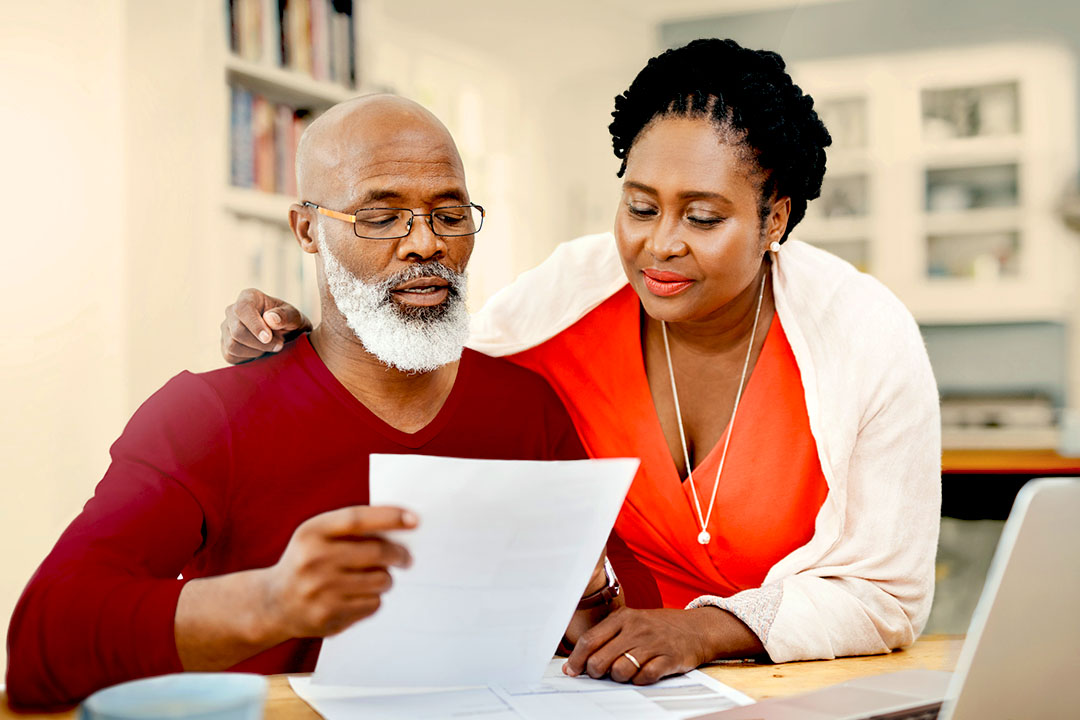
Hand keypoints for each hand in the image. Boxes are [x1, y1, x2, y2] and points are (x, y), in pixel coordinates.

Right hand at [221, 288, 311, 363]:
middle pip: (237, 331)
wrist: (287, 336)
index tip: (268, 338)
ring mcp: (226, 328)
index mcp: (249, 297)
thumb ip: (285, 316)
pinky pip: (230, 356)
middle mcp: (233, 310)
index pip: (243, 309)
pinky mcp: (225, 344)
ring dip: (256, 351)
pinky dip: (248, 358)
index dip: (255, 325)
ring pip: (232, 345)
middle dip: (260, 343)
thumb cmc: (289, 322)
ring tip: (270, 346)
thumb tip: (270, 318)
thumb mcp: (294, 316)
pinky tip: (260, 352)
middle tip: (279, 345)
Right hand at [254, 506, 416, 640]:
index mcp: (312, 532)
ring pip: (380, 580)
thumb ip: (352, 528)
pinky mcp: (327, 616)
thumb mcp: (317, 535)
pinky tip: (358, 596)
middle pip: (376, 552)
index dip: (389, 517)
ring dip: (386, 579)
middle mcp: (313, 560)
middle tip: (405, 558)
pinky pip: (373, 604)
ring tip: (375, 578)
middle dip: (399, 554)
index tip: (414, 520)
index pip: (357, 519)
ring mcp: (320, 590)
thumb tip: (403, 524)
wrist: (273, 603)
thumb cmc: (307, 561)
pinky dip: (374, 599)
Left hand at [562, 606, 761, 684]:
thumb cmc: (657, 628)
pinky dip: (640, 680)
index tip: (571, 671)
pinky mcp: (669, 658)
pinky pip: (644, 677)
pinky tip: (643, 674)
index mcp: (622, 617)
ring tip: (626, 672)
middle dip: (596, 672)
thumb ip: (605, 638)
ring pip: (620, 670)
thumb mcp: (631, 622)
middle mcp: (636, 628)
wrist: (697, 628)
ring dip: (619, 677)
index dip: (576, 659)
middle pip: (600, 659)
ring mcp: (652, 643)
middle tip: (601, 674)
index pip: (589, 640)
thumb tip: (574, 664)